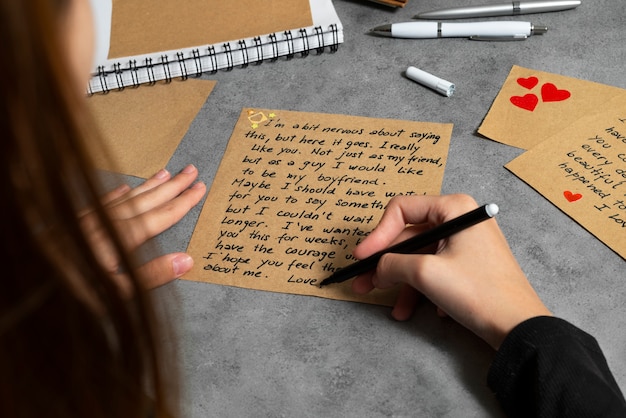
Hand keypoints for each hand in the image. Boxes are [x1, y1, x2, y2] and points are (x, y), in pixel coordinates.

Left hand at [80, 164, 205, 288]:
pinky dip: (115, 195)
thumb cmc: (71, 296)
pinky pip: (99, 202)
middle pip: (145, 201)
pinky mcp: (70, 224)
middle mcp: (106, 224)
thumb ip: (151, 276)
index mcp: (120, 240)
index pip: (160, 217)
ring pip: (125, 198)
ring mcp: (87, 221)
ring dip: (148, 186)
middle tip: (191, 171)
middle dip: (171, 187)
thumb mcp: (116, 296)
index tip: (200, 189)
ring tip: (167, 173)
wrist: (28, 284)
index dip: (182, 203)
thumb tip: (186, 260)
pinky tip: (124, 188)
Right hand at [351, 194, 550, 348]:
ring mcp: (467, 242)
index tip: (361, 257)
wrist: (518, 327)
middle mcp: (461, 219)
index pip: (402, 210)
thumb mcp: (425, 273)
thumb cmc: (479, 292)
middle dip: (386, 264)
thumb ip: (392, 263)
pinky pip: (436, 269)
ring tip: (392, 306)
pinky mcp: (470, 264)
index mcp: (454, 208)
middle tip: (363, 282)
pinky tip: (424, 309)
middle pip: (410, 236)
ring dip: (403, 282)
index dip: (377, 234)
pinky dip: (424, 288)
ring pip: (421, 257)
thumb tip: (377, 266)